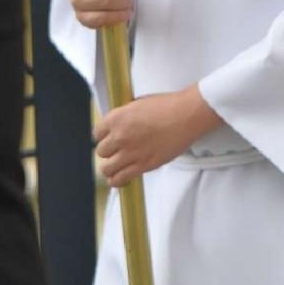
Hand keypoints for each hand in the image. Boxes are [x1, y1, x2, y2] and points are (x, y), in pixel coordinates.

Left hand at [93, 84, 223, 185]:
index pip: (96, 133)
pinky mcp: (142, 165)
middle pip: (101, 151)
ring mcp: (130, 153)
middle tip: (116, 151)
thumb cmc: (168, 106)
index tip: (108, 139)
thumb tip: (119, 125)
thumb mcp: (138, 104)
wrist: (186, 115)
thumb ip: (125, 117)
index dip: (103, 137)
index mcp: (116, 118)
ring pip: (107, 168)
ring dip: (110, 168)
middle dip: (108, 151)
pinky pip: (120, 178)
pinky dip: (117, 180)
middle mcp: (119, 136)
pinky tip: (119, 179)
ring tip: (115, 167)